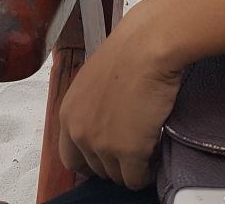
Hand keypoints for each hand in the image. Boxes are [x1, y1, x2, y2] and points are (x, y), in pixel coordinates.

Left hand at [57, 10, 183, 189]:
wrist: (147, 45)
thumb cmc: (128, 51)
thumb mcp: (94, 78)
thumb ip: (91, 106)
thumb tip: (104, 120)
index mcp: (69, 114)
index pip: (71, 158)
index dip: (91, 159)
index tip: (106, 154)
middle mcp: (80, 133)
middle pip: (96, 169)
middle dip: (114, 162)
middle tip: (132, 147)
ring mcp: (103, 145)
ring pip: (117, 177)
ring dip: (131, 167)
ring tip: (146, 146)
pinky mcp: (129, 152)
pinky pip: (136, 179)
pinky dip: (147, 172)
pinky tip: (155, 153)